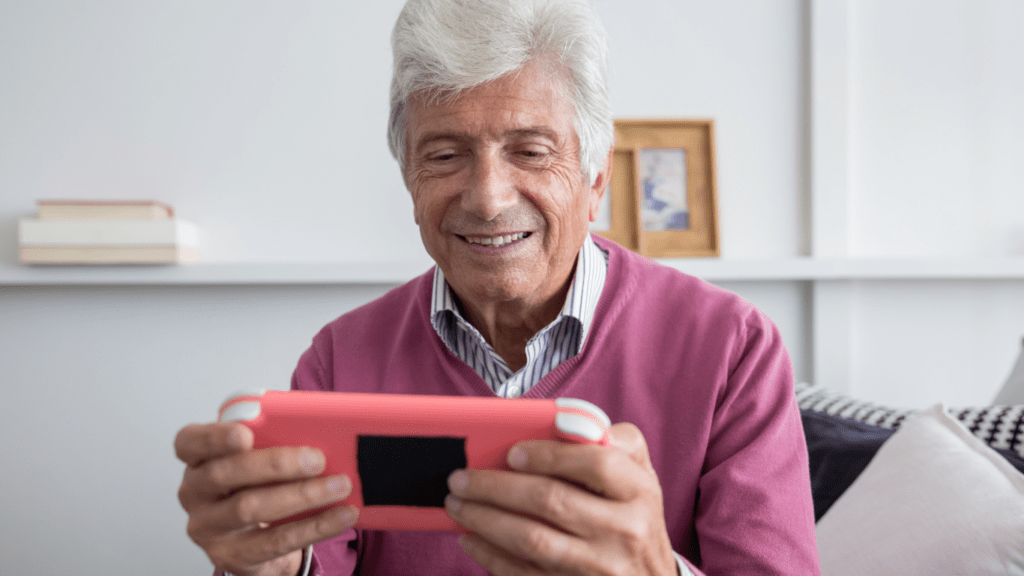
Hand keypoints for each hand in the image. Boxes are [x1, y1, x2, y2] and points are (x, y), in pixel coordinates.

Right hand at [175, 422, 358, 575]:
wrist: (253, 537)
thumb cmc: (256, 483)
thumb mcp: (257, 457)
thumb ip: (272, 438)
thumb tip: (320, 428)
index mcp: (197, 458)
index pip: (189, 442)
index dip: (214, 437)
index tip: (245, 432)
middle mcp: (193, 492)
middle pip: (225, 474)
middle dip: (275, 464)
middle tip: (317, 459)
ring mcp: (207, 527)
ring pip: (249, 508)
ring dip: (302, 495)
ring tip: (339, 485)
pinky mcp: (230, 556)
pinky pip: (275, 541)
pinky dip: (315, 526)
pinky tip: (341, 515)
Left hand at [443, 423, 678, 575]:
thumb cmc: (634, 516)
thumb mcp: (638, 475)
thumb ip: (610, 441)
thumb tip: (559, 421)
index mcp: (639, 491)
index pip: (595, 464)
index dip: (549, 455)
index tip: (511, 452)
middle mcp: (625, 530)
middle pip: (552, 500)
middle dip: (496, 487)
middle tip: (460, 478)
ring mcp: (601, 568)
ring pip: (532, 539)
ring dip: (485, 519)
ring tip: (457, 504)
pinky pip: (525, 575)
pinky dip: (491, 556)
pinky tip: (470, 538)